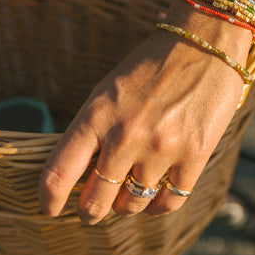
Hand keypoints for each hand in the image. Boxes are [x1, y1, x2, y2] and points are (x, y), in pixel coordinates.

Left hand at [39, 5, 251, 223]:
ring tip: (128, 195)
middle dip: (90, 211)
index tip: (49, 210)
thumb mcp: (109, 91)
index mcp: (96, 115)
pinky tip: (156, 195)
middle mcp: (125, 136)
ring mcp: (161, 148)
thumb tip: (80, 176)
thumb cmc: (152, 66)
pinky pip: (168, 202)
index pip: (58, 174)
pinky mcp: (194, 156)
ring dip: (126, 206)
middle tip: (93, 209)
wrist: (206, 43)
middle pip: (95, 202)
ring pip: (132, 205)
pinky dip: (157, 206)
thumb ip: (93, 131)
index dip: (48, 201)